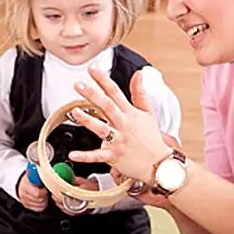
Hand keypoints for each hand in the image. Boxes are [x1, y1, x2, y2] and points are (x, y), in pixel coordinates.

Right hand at [16, 172, 50, 210]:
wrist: (21, 183)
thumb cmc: (30, 179)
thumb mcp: (34, 175)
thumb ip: (41, 176)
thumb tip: (50, 177)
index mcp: (25, 186)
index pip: (38, 194)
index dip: (44, 191)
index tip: (45, 187)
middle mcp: (23, 195)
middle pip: (41, 200)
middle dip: (45, 195)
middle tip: (44, 190)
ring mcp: (25, 201)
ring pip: (42, 205)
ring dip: (45, 200)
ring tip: (42, 194)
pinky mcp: (27, 206)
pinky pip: (39, 209)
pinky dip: (42, 204)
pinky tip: (41, 199)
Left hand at [68, 67, 170, 184]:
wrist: (160, 164)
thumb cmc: (151, 137)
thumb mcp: (148, 112)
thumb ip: (140, 92)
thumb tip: (139, 73)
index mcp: (130, 113)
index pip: (115, 92)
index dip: (103, 80)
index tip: (92, 69)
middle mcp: (123, 125)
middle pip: (107, 107)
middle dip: (93, 94)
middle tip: (78, 84)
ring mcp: (118, 141)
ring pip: (102, 129)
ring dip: (88, 121)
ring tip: (75, 112)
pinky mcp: (114, 156)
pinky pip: (98, 156)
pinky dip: (85, 156)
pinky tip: (73, 154)